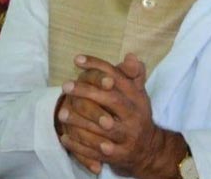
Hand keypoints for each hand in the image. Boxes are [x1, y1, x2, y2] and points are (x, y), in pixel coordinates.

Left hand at [58, 53, 187, 178]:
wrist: (149, 149)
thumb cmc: (137, 116)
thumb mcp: (139, 95)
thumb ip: (133, 75)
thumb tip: (130, 55)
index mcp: (137, 97)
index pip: (118, 78)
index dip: (98, 67)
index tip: (77, 60)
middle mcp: (134, 115)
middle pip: (112, 100)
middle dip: (88, 92)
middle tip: (65, 85)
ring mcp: (128, 136)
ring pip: (102, 127)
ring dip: (80, 121)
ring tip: (61, 113)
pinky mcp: (120, 155)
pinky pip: (97, 151)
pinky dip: (80, 146)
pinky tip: (65, 138)